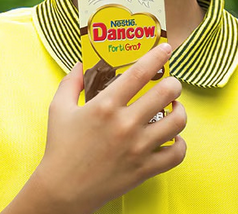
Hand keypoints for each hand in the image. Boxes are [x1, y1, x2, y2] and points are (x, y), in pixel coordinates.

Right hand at [4, 43, 186, 213]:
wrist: (62, 189)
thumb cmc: (60, 147)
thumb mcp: (58, 109)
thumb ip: (70, 82)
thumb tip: (79, 64)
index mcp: (105, 105)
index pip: (139, 73)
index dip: (156, 56)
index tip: (165, 48)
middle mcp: (125, 124)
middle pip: (166, 93)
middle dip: (174, 83)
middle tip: (170, 83)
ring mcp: (137, 148)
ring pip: (177, 122)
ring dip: (180, 111)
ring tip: (174, 108)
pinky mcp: (144, 169)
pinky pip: (176, 154)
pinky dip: (179, 143)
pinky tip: (172, 137)